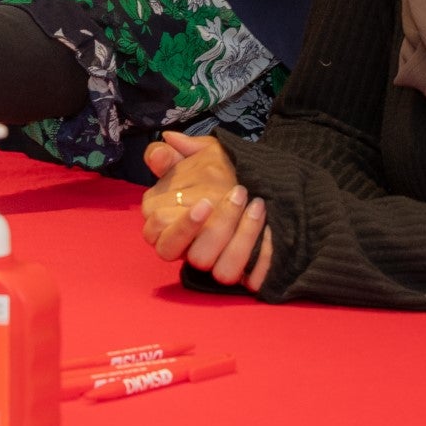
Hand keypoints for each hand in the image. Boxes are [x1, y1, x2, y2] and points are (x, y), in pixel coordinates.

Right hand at [138, 132, 273, 291]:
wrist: (261, 182)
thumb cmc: (220, 169)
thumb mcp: (197, 154)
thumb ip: (171, 153)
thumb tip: (162, 147)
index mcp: (166, 222)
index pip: (157, 233)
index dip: (181, 224)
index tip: (205, 202)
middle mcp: (187, 247)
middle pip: (187, 254)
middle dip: (214, 228)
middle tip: (235, 196)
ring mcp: (213, 263)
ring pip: (217, 269)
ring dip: (240, 237)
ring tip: (257, 204)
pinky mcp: (239, 273)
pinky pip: (244, 277)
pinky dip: (260, 255)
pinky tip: (268, 227)